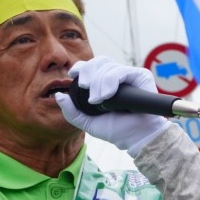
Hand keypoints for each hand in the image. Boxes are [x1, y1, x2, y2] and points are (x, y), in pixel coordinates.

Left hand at [55, 57, 169, 155]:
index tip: (72, 74)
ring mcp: (130, 76)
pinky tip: (107, 95)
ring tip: (98, 100)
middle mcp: (118, 77)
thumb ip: (71, 111)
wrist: (136, 138)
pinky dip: (110, 81)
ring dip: (99, 83)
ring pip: (108, 67)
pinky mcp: (141, 76)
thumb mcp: (88, 122)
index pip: (93, 66)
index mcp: (106, 84)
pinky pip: (121, 71)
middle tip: (84, 87)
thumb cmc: (117, 131)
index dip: (82, 66)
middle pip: (99, 61)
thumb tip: (58, 95)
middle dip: (88, 73)